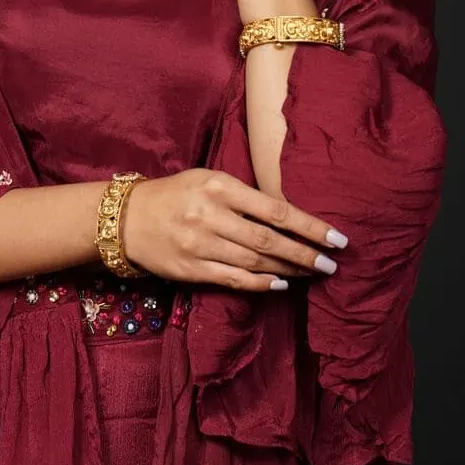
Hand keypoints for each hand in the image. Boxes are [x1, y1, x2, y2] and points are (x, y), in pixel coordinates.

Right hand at [121, 168, 346, 290]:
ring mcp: (199, 245)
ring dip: (289, 270)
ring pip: (255, 263)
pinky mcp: (191, 269)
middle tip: (332, 263)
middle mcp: (210, 215)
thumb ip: (245, 195)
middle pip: (269, 241)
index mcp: (220, 186)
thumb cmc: (176, 194)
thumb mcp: (209, 179)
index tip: (337, 238)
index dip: (310, 226)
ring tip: (312, 272)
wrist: (127, 218)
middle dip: (306, 254)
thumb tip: (289, 216)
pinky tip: (282, 285)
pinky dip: (261, 284)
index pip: (276, 209)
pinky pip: (233, 280)